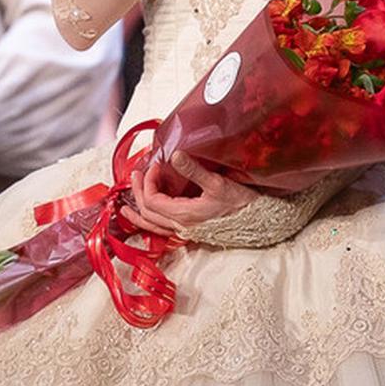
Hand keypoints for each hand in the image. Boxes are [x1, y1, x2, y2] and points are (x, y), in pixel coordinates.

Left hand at [121, 151, 254, 237]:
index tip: (156, 165)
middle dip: (138, 192)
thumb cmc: (241, 204)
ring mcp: (185, 230)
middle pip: (147, 212)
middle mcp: (180, 225)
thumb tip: (174, 155)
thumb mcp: (217, 184)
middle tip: (135, 175)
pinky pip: (162, 229)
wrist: (258, 223)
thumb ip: (194, 170)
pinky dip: (150, 222)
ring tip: (126, 206)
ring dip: (138, 212)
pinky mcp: (191, 229)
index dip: (148, 181)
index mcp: (184, 214)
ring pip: (152, 225)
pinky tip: (149, 216)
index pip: (152, 200)